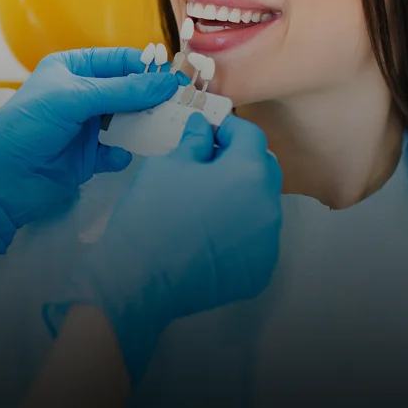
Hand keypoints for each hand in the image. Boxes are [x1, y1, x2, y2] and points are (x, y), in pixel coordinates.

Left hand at [0, 48, 180, 253]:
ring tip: (164, 127)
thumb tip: (168, 82)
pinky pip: (119, 149)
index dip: (146, 67)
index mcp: (73, 68)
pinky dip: (125, 152)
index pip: (118, 61)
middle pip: (128, 90)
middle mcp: (83, 94)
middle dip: (150, 97)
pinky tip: (120, 155)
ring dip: (143, 124)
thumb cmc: (29, 126)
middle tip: (180, 103)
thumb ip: (122, 91)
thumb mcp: (74, 99)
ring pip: (128, 119)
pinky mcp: (91, 157)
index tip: (176, 76)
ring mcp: (88, 126)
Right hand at [43, 112, 282, 383]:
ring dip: (242, 193)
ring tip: (208, 196)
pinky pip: (257, 236)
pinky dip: (241, 227)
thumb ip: (195, 141)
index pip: (250, 136)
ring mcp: (268, 243)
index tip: (209, 128)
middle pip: (263, 168)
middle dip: (240, 157)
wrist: (138, 281)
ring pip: (262, 203)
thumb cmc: (152, 214)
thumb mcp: (170, 164)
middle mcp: (269, 206)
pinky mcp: (260, 270)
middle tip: (209, 158)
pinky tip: (212, 229)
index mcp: (249, 173)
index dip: (229, 127)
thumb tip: (203, 127)